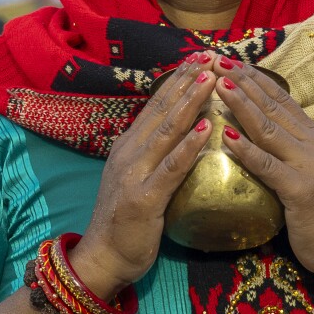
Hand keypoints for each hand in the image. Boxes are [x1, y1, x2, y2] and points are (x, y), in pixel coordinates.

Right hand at [69, 54, 219, 294]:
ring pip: (166, 130)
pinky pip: (172, 167)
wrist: (103, 257)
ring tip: (210, 80)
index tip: (198, 58)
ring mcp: (134, 174)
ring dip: (189, 102)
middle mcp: (129, 153)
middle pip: (161, 110)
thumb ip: (153, 156)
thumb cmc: (126, 222)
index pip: (155, 106)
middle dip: (186, 81)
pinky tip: (207, 129)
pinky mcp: (144, 198)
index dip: (176, 80)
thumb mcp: (137, 179)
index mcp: (128, 146)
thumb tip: (178, 133)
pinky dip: (189, 145)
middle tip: (208, 56)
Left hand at [213, 58, 313, 276]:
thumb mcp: (301, 168)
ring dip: (242, 105)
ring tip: (220, 85)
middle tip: (217, 61)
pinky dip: (246, 149)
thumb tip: (252, 124)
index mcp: (312, 135)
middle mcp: (312, 143)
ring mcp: (308, 164)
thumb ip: (283, 146)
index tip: (229, 60)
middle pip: (273, 106)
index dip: (254, 77)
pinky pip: (267, 165)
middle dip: (244, 81)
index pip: (280, 98)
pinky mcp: (299, 189)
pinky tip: (226, 135)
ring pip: (269, 128)